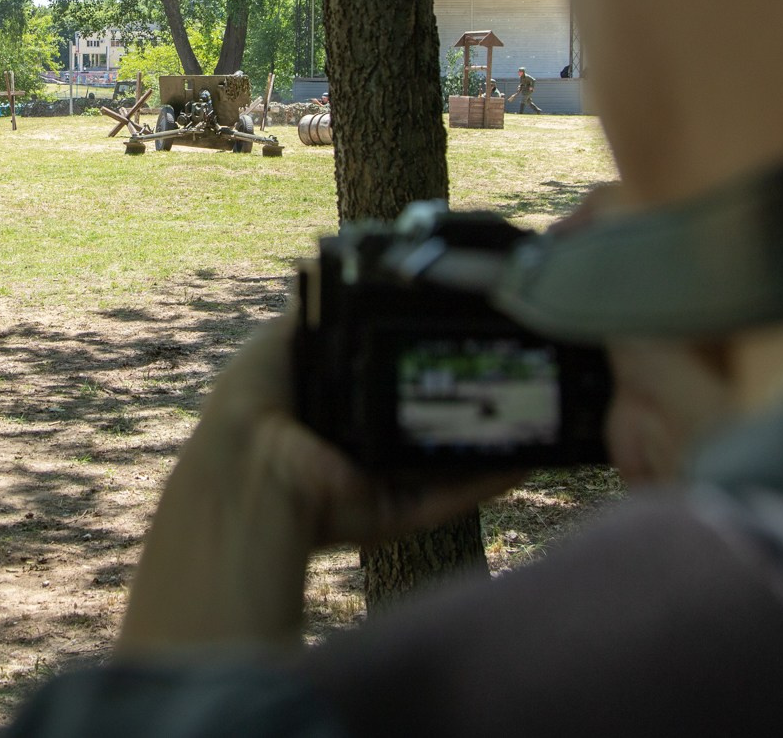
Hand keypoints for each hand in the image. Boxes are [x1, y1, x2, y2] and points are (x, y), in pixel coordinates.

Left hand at [116, 314, 518, 656]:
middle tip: (514, 373)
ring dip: (491, 444)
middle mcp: (360, 447)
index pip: (392, 383)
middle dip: (470, 403)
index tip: (466, 338)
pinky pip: (449, 499)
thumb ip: (318, 313)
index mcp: (335, 407)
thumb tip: (338, 269)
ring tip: (536, 412)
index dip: (426, 364)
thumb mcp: (282, 341)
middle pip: (427, 425)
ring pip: (448, 464)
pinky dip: (488, 480)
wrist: (246, 464)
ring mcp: (380, 484)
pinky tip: (528, 457)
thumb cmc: (253, 401)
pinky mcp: (393, 513)